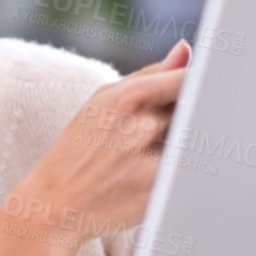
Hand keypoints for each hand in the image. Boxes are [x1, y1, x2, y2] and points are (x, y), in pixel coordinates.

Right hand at [16, 39, 189, 244]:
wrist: (52, 206)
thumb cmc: (78, 150)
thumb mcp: (101, 102)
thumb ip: (149, 75)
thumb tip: (187, 50)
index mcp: (123, 99)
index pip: (187, 80)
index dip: (199, 85)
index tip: (203, 88)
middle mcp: (141, 128)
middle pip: (195, 112)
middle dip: (187, 118)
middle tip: (155, 135)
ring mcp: (153, 163)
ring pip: (194, 141)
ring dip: (183, 144)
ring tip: (144, 158)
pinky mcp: (162, 194)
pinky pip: (189, 172)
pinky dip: (181, 171)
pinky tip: (147, 178)